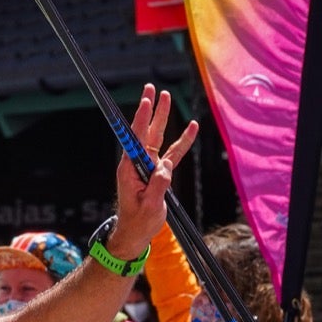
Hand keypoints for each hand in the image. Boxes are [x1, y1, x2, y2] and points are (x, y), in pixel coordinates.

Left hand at [109, 85, 199, 259]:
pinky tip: (192, 128)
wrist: (135, 233)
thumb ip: (157, 186)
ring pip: (157, 137)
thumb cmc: (138, 222)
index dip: (140, 118)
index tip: (145, 101)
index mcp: (129, 168)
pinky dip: (182, 140)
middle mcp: (137, 163)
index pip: (135, 138)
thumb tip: (166, 168)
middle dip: (149, 109)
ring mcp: (148, 166)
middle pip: (144, 130)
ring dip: (162, 117)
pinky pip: (172, 153)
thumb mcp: (148, 206)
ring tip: (166, 97)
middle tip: (151, 88)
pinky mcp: (158, 173)